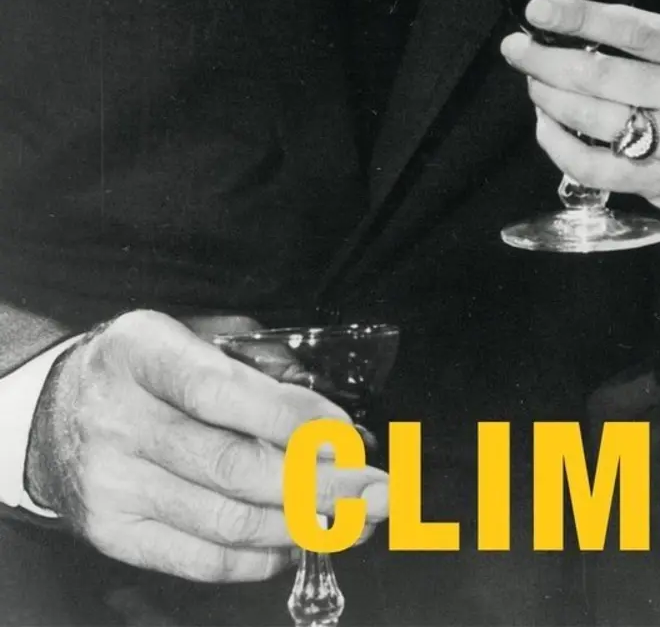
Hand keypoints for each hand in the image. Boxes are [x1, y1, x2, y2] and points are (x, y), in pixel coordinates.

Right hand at [25, 310, 388, 582]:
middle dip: (320, 481)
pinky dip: (259, 556)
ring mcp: (114, 484)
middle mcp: (120, 420)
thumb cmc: (142, 369)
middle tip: (375, 488)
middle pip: (234, 466)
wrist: (53, 416)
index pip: (225, 391)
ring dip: (302, 525)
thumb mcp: (187, 332)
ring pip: (226, 519)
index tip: (348, 434)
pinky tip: (295, 541)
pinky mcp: (114, 533)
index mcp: (141, 353)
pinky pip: (200, 558)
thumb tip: (324, 403)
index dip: (293, 417)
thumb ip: (253, 356)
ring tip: (352, 519)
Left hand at [500, 0, 659, 244]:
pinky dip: (559, 146)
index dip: (578, 16)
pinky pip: (594, 165)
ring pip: (592, 117)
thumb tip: (585, 34)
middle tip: (516, 49)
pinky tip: (547, 130)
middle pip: (600, 74)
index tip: (537, 10)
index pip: (630, 26)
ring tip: (534, 86)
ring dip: (549, 99)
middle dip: (546, 60)